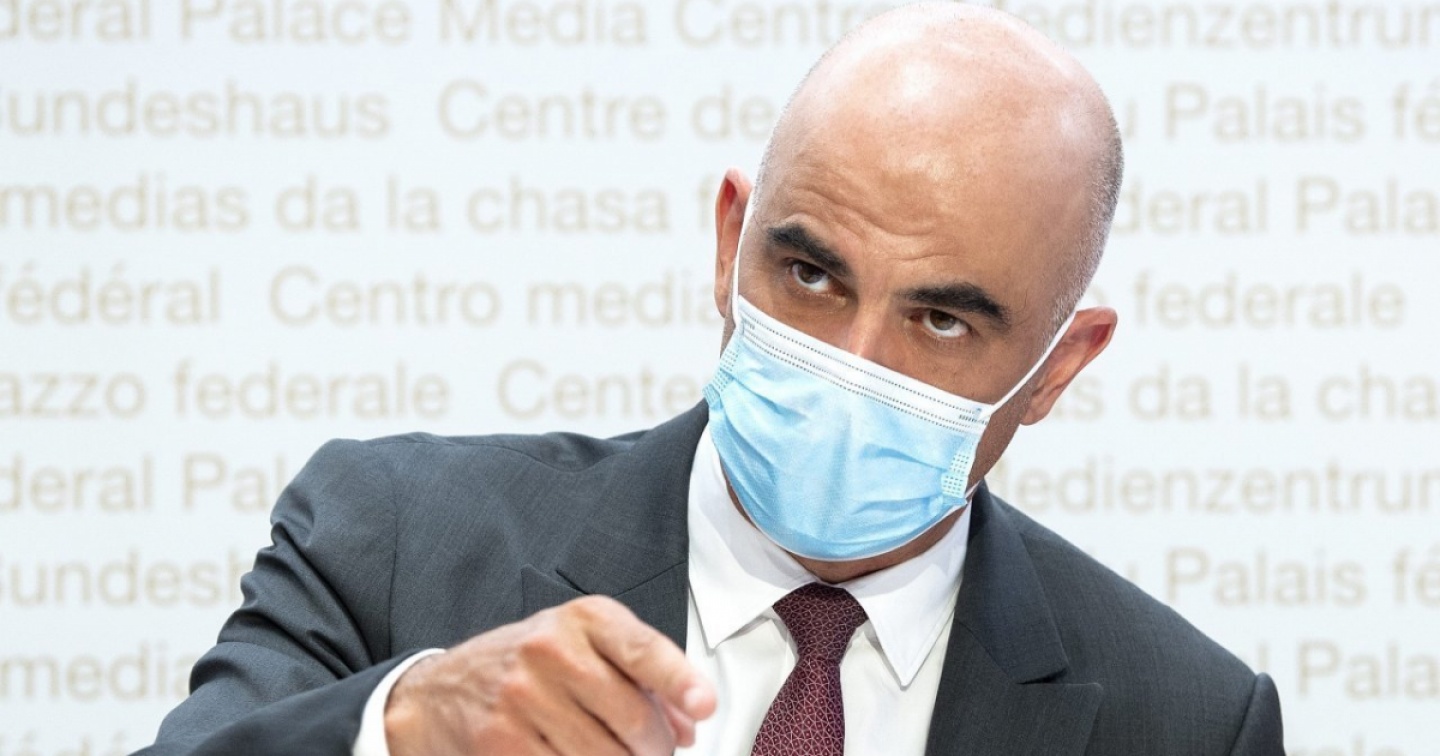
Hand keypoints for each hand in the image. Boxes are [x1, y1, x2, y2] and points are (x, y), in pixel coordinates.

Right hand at [384, 595, 715, 754]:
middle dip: (654, 749)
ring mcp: (524, 696)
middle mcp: (552, 650)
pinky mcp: (502, 740)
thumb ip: (640, 678)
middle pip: (634, 719)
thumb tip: (687, 722)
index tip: (704, 703)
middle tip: (652, 753)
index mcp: (584, 620)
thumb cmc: (524, 665)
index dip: (678, 680)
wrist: (441, 691)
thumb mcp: (581, 648)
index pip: (641, 648)